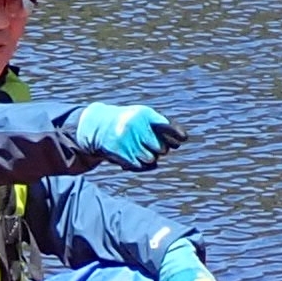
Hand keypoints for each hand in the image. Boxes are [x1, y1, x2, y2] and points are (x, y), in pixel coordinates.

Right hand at [66, 102, 184, 169]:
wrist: (98, 126)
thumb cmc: (127, 122)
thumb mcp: (142, 116)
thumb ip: (161, 125)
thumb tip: (180, 140)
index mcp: (144, 115)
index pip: (167, 127)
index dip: (177, 134)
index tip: (183, 138)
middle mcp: (136, 127)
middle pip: (162, 148)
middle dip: (159, 149)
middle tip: (150, 143)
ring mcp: (128, 141)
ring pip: (151, 159)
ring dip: (148, 157)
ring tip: (139, 149)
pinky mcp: (120, 154)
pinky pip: (140, 166)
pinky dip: (140, 164)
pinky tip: (133, 156)